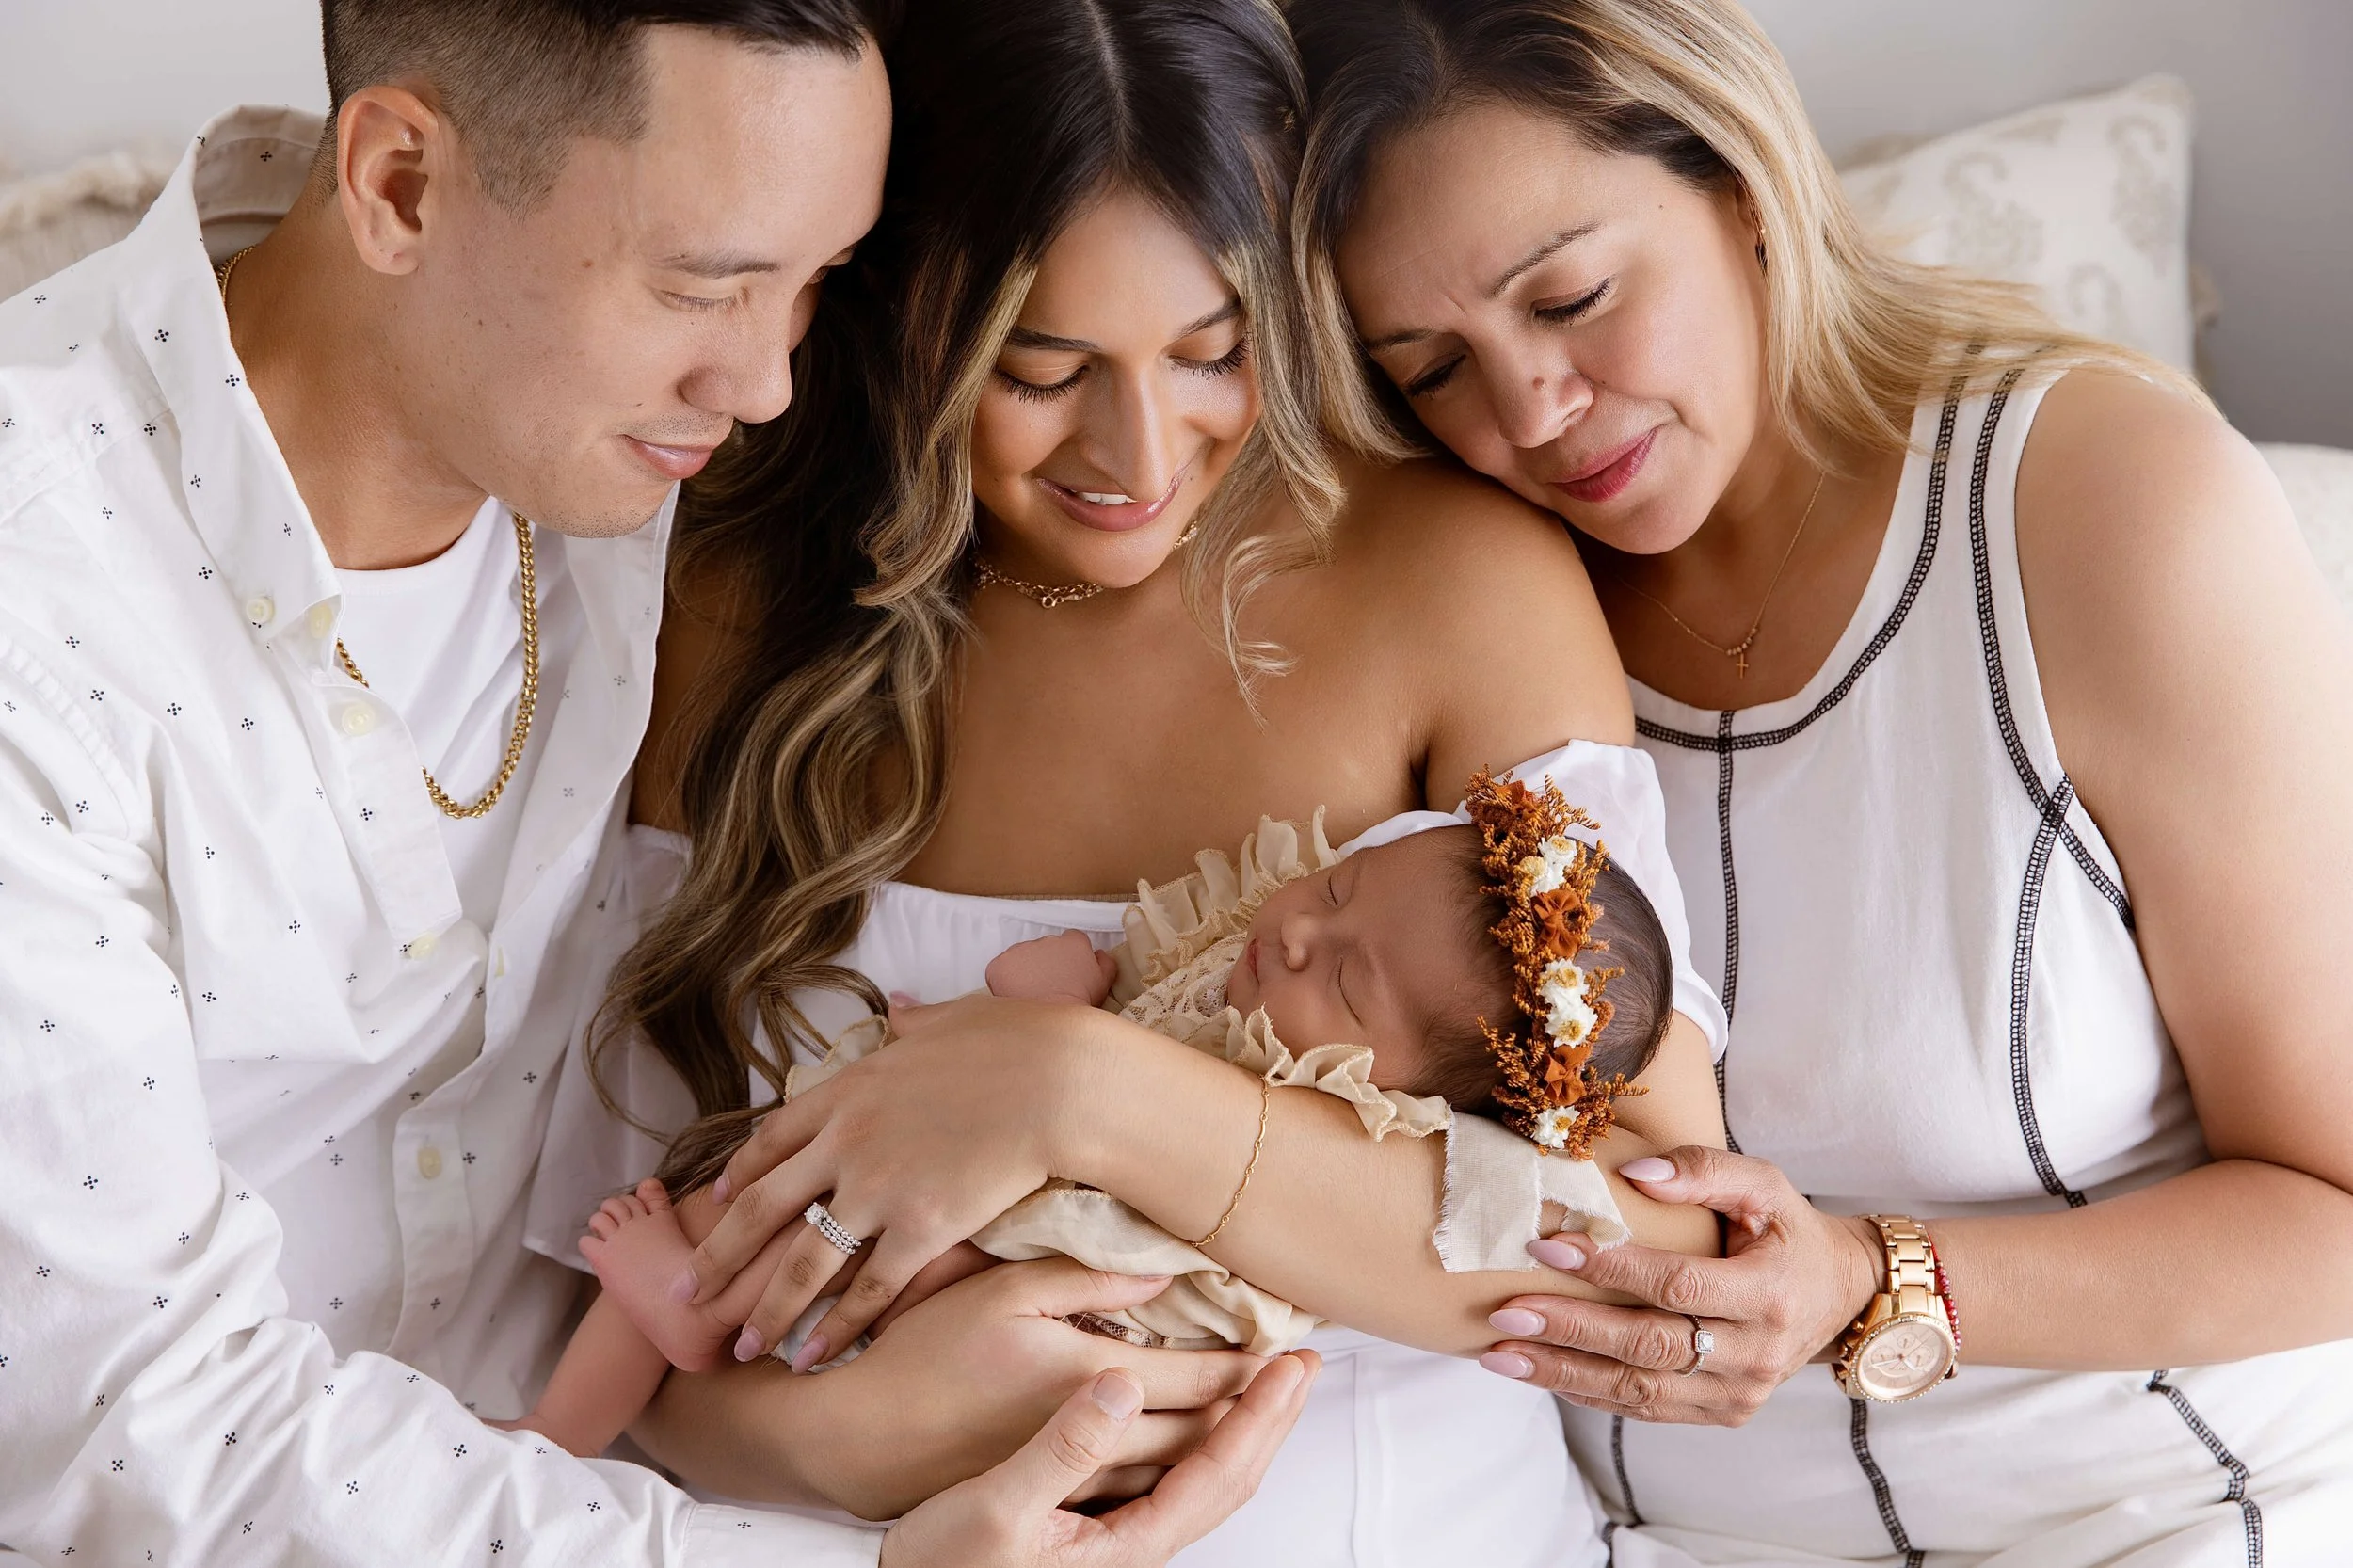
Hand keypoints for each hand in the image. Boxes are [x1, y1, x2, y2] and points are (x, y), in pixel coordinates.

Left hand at [679, 993, 1114, 1366]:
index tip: (715, 1203)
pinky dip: (835, 1328)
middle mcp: (845, 1144)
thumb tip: (903, 1006)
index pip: (773, 1140)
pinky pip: (867, 1289)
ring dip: (766, 1310)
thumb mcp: (952, 1018)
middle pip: (762, 1209)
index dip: (739, 1175)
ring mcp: (878, 1190)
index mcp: (848, 1090)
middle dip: (719, 1256)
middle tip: (686, 1292)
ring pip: (802, 1263)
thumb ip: (915, 1021)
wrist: (1058, 1082)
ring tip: (741, 1346)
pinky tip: (811, 1357)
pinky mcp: (920, 1230)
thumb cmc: (1018, 1042)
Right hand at [883, 1350, 1318, 1567]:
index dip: (1262, 1415)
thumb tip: (1125, 1383)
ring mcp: (1122, 1536)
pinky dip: (1206, 1435)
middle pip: (1230, 1476)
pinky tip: (1199, 1411)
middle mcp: (1136, 1541)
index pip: (1220, 1470)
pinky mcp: (1100, 1525)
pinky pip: (1177, 1475)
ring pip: (1208, 1477)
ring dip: (1246, 1424)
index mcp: (1127, 1539)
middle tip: (1301, 1359)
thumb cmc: (942, 1560)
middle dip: (1272, 1417)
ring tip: (1266, 1377)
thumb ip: (1065, 1446)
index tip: (1290, 1364)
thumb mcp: (997, 1504)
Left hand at [988, 932, 1119, 1006]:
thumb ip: (1105, 962)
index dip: (1069, 957)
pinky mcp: (1000, 965)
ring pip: (1022, 957)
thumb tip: (1098, 953)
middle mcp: (1046, 940)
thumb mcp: (1103, 983)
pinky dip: (1005, 980)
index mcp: (1073, 942)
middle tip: (1048, 987)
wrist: (1050, 1021)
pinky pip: (1000, 969)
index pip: (1072, 941)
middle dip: (1045, 964)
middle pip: (1045, 948)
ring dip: (1025, 971)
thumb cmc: (1080, 1004)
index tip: (1067, 973)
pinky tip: (1013, 996)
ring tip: (1030, 994)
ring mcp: (1020, 950)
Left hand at [1477, 1146, 1881, 1424]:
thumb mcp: (1764, 1185)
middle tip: (1504, 1313)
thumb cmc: (1789, 1231)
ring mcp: (1739, 1393)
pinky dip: (1587, 1393)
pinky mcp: (1721, 1413)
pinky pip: (1645, 1410)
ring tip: (1500, 1354)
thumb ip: (1702, 1170)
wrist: (1838, 1294)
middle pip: (1648, 1347)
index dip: (1608, 1269)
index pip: (1675, 1285)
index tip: (1544, 1247)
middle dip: (1569, 1331)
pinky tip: (1540, 1373)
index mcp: (1768, 1292)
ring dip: (1562, 1373)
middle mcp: (1756, 1353)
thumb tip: (1632, 1173)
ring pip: (1639, 1392)